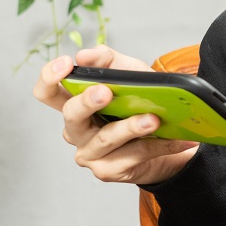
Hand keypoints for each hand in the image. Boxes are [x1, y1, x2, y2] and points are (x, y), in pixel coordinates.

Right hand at [33, 44, 198, 184]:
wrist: (167, 139)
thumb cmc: (139, 104)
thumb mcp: (129, 74)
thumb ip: (109, 60)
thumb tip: (85, 54)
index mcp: (73, 104)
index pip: (47, 92)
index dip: (49, 77)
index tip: (67, 63)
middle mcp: (75, 130)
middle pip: (71, 115)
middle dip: (88, 101)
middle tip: (106, 91)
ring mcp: (89, 153)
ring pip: (107, 137)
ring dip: (132, 127)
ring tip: (155, 119)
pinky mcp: (108, 171)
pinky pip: (134, 155)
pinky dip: (159, 145)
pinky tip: (178, 139)